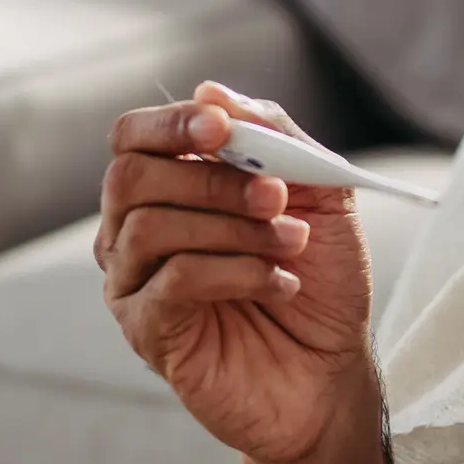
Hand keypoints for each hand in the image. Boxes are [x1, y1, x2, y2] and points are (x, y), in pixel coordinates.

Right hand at [97, 81, 377, 463]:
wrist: (332, 373)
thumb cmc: (319, 280)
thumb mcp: (319, 192)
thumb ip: (273, 135)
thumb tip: (210, 90)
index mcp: (168, 190)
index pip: (133, 138)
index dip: (171, 123)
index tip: (222, 128)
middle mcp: (134, 232)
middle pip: (130, 176)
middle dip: (211, 179)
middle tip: (276, 196)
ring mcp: (133, 284)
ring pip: (151, 226)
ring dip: (234, 228)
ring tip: (289, 246)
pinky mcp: (147, 332)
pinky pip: (174, 280)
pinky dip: (236, 272)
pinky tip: (278, 284)